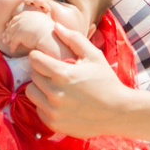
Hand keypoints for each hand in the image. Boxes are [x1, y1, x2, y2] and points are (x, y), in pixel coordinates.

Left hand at [0, 8, 66, 61]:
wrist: (52, 38)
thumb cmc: (49, 33)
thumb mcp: (41, 23)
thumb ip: (32, 24)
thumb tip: (25, 28)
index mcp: (30, 14)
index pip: (17, 18)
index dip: (13, 24)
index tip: (9, 28)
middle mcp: (24, 18)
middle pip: (12, 25)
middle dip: (8, 32)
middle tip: (4, 38)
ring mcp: (22, 25)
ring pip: (11, 33)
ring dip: (8, 39)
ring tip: (7, 44)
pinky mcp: (20, 34)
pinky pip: (13, 41)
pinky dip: (12, 46)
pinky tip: (13, 50)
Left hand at [26, 23, 136, 138]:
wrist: (118, 111)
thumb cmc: (107, 81)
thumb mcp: (94, 56)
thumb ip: (74, 39)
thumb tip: (56, 25)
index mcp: (63, 74)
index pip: (35, 60)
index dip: (39, 56)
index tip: (46, 58)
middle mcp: (55, 93)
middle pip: (33, 76)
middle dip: (41, 72)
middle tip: (55, 73)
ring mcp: (53, 111)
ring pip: (32, 93)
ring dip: (40, 88)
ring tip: (55, 87)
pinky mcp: (54, 124)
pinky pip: (39, 110)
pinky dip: (45, 105)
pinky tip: (59, 102)